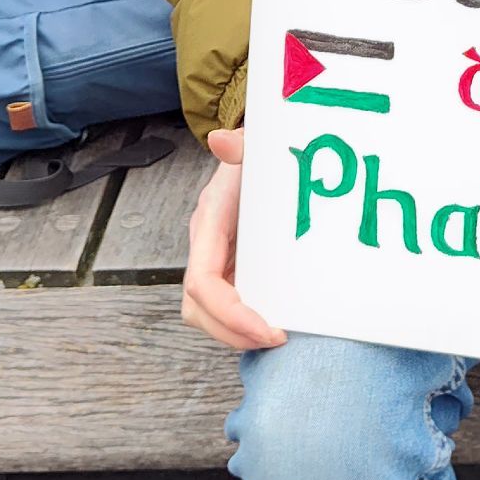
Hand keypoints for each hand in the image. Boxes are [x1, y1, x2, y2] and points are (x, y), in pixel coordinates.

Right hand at [180, 129, 286, 349]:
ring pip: (210, 313)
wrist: (259, 159)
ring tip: (278, 338)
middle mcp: (207, 248)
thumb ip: (242, 146)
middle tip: (277, 339)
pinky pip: (230, 306)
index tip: (265, 329)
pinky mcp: (235, 269)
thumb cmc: (258, 158)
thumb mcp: (255, 150)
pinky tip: (278, 325)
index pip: (203, 282)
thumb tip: (222, 141)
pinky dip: (247, 323)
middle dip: (232, 333)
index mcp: (209, 222)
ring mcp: (219, 261)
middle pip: (200, 309)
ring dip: (238, 334)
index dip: (229, 312)